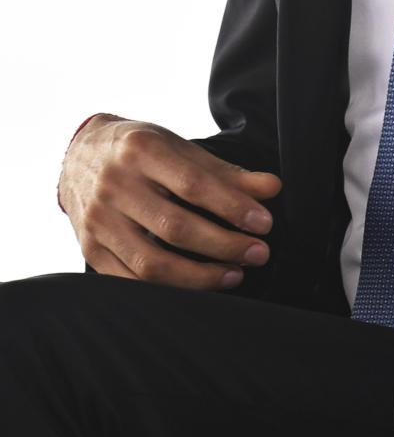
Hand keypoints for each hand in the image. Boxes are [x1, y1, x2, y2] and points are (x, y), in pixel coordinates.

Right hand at [58, 113, 281, 290]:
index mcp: (141, 151)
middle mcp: (115, 185)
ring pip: (151, 264)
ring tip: (235, 274)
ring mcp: (99, 222)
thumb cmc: (139, 149)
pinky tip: (198, 287)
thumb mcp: (178, 146)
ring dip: (199, 277)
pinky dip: (168, 290)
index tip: (264, 223)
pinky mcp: (90, 250)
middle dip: (224, 245)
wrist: (78, 156)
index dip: (232, 207)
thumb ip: (224, 171)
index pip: (193, 185)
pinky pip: (130, 283)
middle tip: (259, 253)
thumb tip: (271, 188)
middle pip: (175, 228)